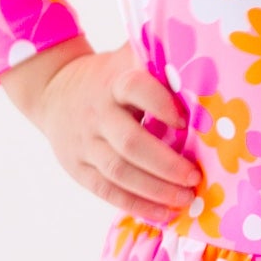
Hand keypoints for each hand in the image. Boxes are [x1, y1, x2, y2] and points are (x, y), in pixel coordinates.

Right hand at [21, 42, 203, 225]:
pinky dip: (137, 205)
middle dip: (166, 164)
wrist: (52, 91)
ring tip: (187, 199)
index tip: (186, 120)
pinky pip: (108, 191)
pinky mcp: (78, 168)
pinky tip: (164, 214)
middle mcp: (98, 114)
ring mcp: (85, 143)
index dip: (160, 104)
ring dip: (156, 190)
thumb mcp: (126, 59)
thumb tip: (208, 47)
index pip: (135, 89)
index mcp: (114, 82)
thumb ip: (158, 58)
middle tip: (195, 176)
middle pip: (131, 142)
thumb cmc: (109, 76)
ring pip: (120, 172)